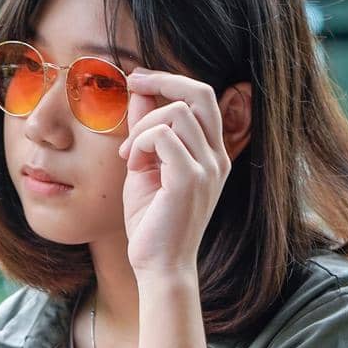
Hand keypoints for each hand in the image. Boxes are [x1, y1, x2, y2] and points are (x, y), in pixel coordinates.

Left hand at [117, 68, 230, 279]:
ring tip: (130, 156)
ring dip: (143, 127)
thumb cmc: (153, 223)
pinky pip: (162, 136)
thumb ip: (146, 132)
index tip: (139, 81)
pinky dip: (140, 143)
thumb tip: (139, 93)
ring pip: (176, 113)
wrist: (160, 267)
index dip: (170, 81)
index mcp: (212, 154)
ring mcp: (207, 168)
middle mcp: (217, 158)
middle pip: (200, 93)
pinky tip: (133, 167)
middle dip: (163, 80)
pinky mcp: (190, 180)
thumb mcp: (146, 168)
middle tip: (133, 83)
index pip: (202, 98)